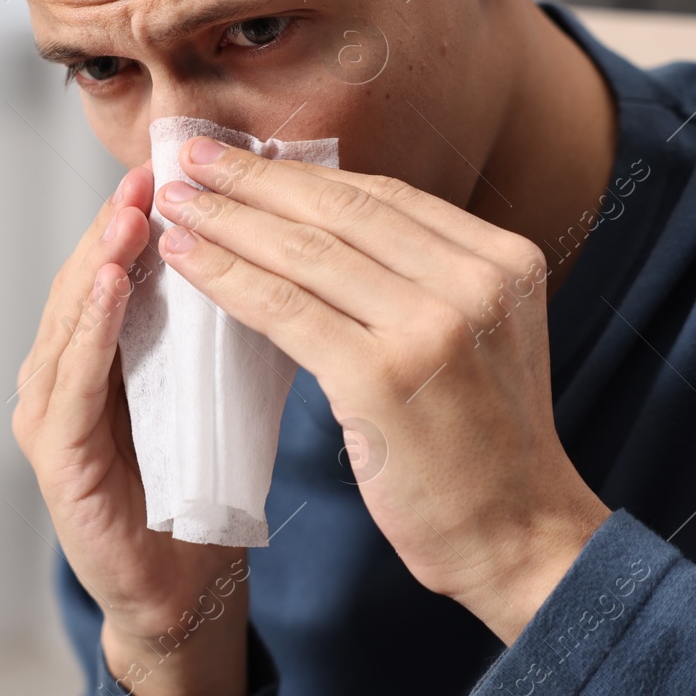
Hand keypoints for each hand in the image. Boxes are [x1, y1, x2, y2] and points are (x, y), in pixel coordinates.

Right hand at [12, 161, 251, 695]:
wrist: (189, 586)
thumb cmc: (207, 482)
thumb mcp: (219, 385)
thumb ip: (221, 323)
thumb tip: (279, 244)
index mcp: (104, 352)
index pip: (120, 265)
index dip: (146, 213)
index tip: (185, 163)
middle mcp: (64, 372)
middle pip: (87, 278)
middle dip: (119, 221)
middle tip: (154, 168)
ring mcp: (49, 413)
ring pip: (69, 318)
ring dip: (100, 260)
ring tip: (131, 211)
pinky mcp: (54, 457)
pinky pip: (68, 381)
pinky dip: (87, 328)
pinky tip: (110, 283)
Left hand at [154, 136, 612, 644]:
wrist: (522, 540)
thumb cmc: (485, 450)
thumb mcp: (482, 337)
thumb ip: (426, 281)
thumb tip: (327, 231)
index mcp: (502, 260)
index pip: (383, 197)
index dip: (304, 172)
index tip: (243, 155)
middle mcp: (474, 280)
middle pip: (340, 211)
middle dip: (254, 179)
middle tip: (189, 155)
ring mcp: (431, 326)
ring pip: (306, 254)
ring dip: (227, 221)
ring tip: (174, 202)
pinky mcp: (381, 377)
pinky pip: (285, 310)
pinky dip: (226, 278)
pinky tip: (186, 261)